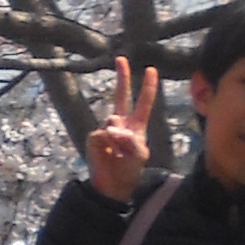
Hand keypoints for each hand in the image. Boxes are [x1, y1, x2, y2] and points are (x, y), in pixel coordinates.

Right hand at [86, 59, 158, 203]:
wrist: (111, 186)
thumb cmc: (129, 171)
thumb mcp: (140, 156)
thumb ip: (130, 140)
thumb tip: (112, 128)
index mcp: (136, 127)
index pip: (143, 103)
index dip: (148, 87)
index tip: (151, 69)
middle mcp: (121, 124)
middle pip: (121, 97)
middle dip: (122, 78)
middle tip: (121, 58)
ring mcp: (106, 130)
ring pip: (112, 121)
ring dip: (117, 138)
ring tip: (118, 154)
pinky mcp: (94, 138)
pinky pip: (101, 134)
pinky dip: (106, 144)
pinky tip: (107, 154)